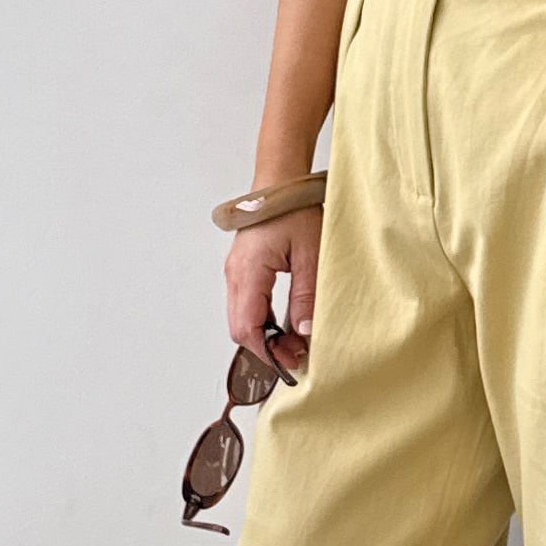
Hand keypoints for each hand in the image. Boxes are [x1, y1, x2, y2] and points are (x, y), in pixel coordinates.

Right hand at [223, 209, 320, 374]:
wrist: (280, 181)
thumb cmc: (294, 209)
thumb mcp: (309, 254)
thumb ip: (306, 295)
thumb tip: (304, 331)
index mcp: (248, 272)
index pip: (247, 328)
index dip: (266, 352)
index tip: (289, 364)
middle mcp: (235, 275)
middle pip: (239, 328)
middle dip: (265, 348)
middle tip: (296, 355)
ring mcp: (235, 273)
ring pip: (241, 319)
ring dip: (263, 335)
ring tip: (294, 341)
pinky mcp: (242, 270)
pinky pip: (246, 305)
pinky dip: (261, 321)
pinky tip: (283, 323)